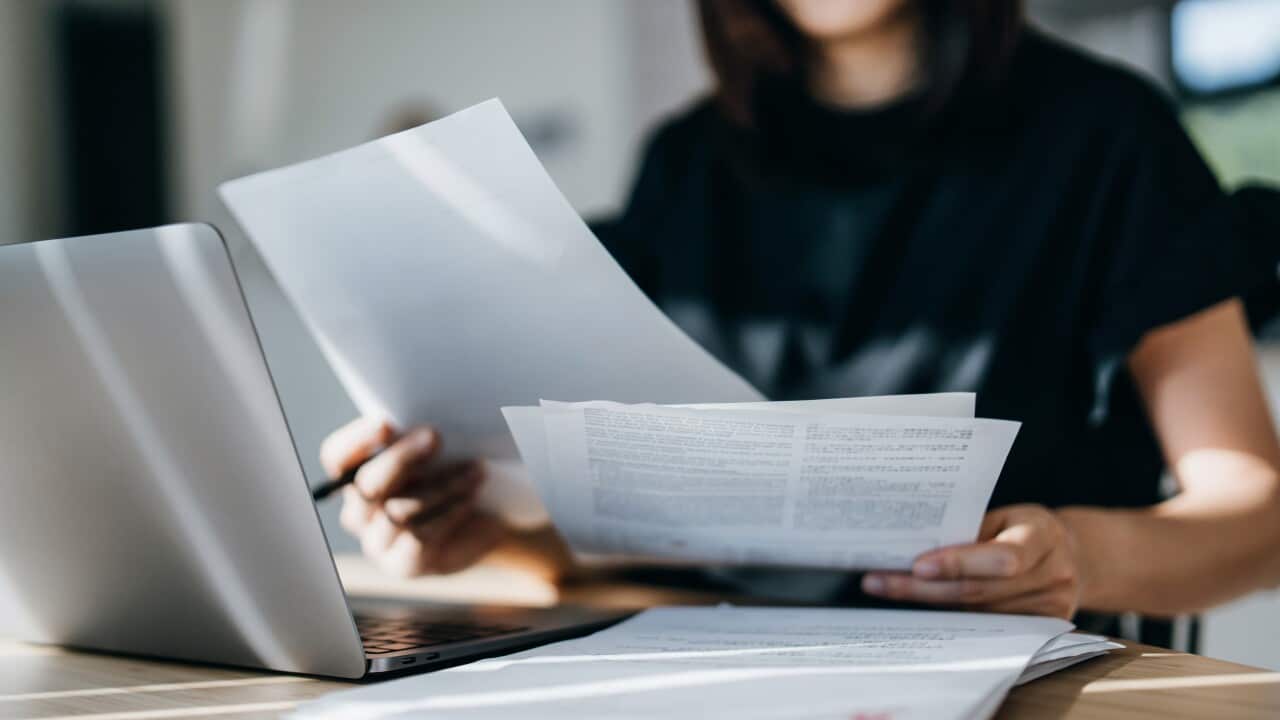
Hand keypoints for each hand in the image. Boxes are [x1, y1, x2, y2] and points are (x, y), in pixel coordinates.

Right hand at [320, 417, 506, 576]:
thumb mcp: (436, 451)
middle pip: (366, 485)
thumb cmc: (454, 473)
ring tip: (475, 468)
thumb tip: (421, 427)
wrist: (484, 521)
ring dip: (442, 485)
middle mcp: (358, 511)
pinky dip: (449, 511)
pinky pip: (420, 536)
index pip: (337, 457)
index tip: (387, 423)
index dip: (357, 440)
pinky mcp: (402, 564)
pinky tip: (471, 495)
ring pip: (398, 512)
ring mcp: (377, 542)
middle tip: (435, 436)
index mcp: (355, 476)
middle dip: (401, 458)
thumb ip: (417, 437)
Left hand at [860, 504, 1083, 618]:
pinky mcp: (1043, 629)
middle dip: (924, 589)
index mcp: (1044, 536)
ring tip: (888, 591)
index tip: (917, 565)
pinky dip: (951, 617)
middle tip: (880, 582)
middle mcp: (1054, 575)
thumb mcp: (1005, 516)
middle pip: (980, 591)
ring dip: (929, 605)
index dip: (959, 563)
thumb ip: (970, 530)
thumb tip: (913, 543)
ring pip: (977, 613)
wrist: (1073, 556)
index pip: (1001, 556)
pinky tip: (920, 609)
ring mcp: (1052, 607)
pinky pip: (987, 627)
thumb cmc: (1026, 529)